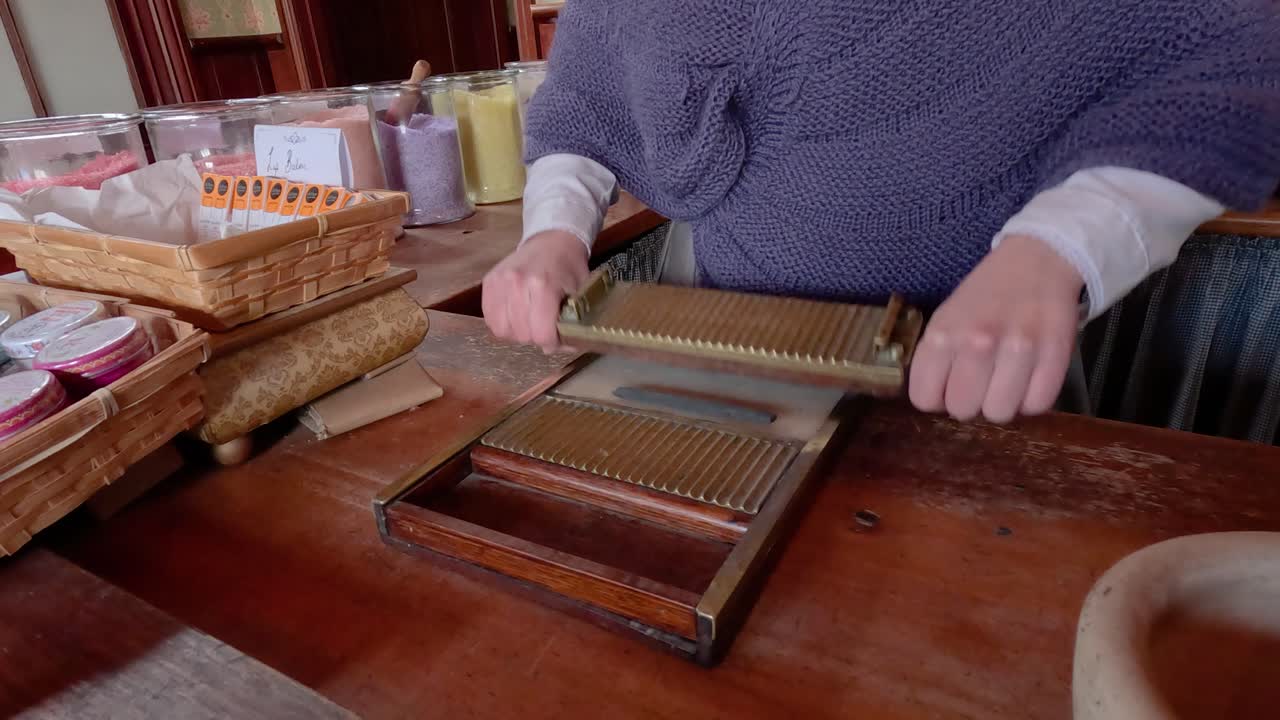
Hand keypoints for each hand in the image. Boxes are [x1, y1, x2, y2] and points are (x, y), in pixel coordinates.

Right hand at [482, 231, 588, 352]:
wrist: (551, 241)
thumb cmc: (568, 268)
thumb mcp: (581, 294)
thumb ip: (572, 324)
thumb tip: (556, 348)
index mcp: (543, 286)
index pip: (541, 333)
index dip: (551, 341)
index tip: (556, 336)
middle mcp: (517, 283)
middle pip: (521, 334)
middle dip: (535, 337)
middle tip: (544, 327)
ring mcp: (499, 282)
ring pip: (502, 330)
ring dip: (517, 332)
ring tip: (528, 322)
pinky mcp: (488, 282)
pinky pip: (489, 318)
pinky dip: (502, 323)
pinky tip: (515, 316)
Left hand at [908, 234, 1082, 423]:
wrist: (1037, 261)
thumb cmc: (986, 295)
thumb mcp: (946, 318)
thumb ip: (935, 359)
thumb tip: (935, 402)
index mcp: (943, 334)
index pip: (925, 399)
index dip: (937, 398)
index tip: (948, 387)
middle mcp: (977, 343)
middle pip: (962, 410)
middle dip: (969, 402)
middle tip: (980, 383)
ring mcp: (1018, 350)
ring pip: (999, 413)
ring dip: (1002, 403)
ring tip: (1006, 380)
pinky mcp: (1055, 355)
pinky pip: (1036, 405)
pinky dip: (1032, 399)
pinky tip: (1028, 378)